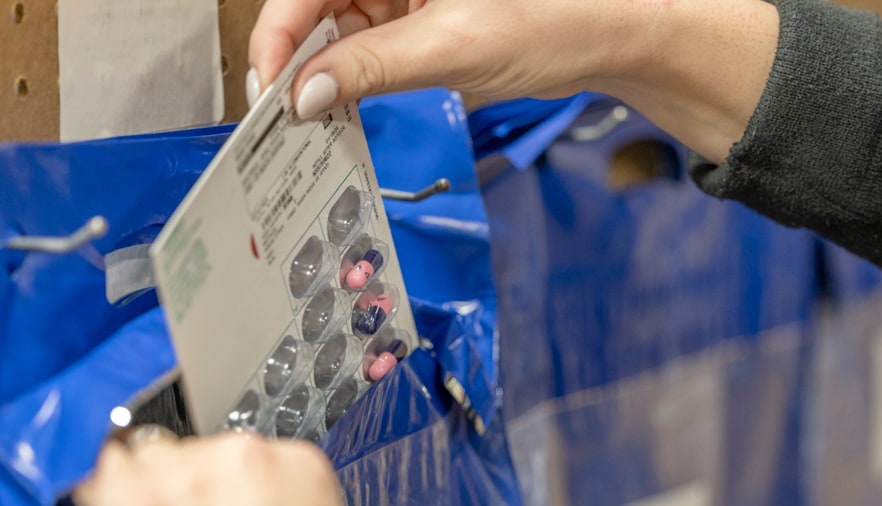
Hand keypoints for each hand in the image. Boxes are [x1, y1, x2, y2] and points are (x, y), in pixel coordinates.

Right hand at [74, 433, 376, 505]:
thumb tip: (129, 501)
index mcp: (131, 503)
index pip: (108, 458)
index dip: (126, 490)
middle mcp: (190, 469)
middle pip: (168, 455)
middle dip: (182, 491)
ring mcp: (252, 460)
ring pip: (224, 457)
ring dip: (232, 489)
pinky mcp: (304, 463)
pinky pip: (277, 463)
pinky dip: (278, 491)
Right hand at [247, 0, 779, 163]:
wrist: (609, 36)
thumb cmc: (558, 15)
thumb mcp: (453, 46)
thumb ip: (371, 68)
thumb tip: (306, 94)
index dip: (279, 35)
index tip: (272, 88)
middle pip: (316, 6)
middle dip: (299, 59)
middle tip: (287, 113)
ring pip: (336, 30)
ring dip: (323, 75)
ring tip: (316, 119)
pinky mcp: (416, 21)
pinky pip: (366, 48)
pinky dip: (353, 80)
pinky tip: (344, 107)